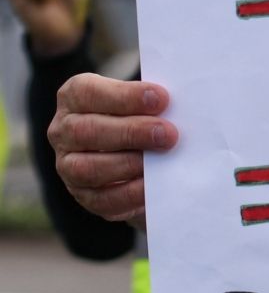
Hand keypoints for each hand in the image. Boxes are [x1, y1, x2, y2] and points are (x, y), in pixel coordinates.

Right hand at [48, 74, 174, 224]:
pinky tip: (152, 187)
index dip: (125, 96)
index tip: (162, 99)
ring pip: (87, 168)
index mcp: (75, 98)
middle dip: (132, 132)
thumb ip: (153, 103)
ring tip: (160, 162)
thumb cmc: (143, 117)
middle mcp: (64, 131)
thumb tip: (180, 107)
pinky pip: (102, 199)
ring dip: (128, 164)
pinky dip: (130, 194)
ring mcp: (68, 165)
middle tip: (168, 134)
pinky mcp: (84, 195)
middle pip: (86, 131)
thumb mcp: (142, 102)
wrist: (140, 156)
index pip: (88, 93)